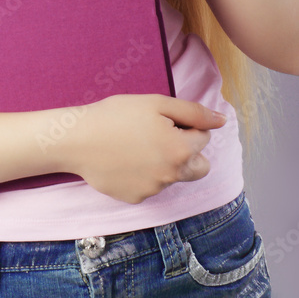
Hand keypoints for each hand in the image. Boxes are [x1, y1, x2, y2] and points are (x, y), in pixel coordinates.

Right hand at [55, 94, 226, 204]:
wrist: (78, 138)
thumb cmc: (116, 114)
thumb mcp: (156, 103)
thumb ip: (194, 112)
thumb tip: (221, 121)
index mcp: (181, 150)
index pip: (204, 137)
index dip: (185, 124)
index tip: (162, 119)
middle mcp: (173, 175)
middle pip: (200, 166)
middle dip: (188, 152)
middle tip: (161, 135)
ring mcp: (155, 190)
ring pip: (174, 176)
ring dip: (165, 163)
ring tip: (136, 145)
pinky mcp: (137, 198)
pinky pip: (152, 186)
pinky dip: (144, 174)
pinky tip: (125, 159)